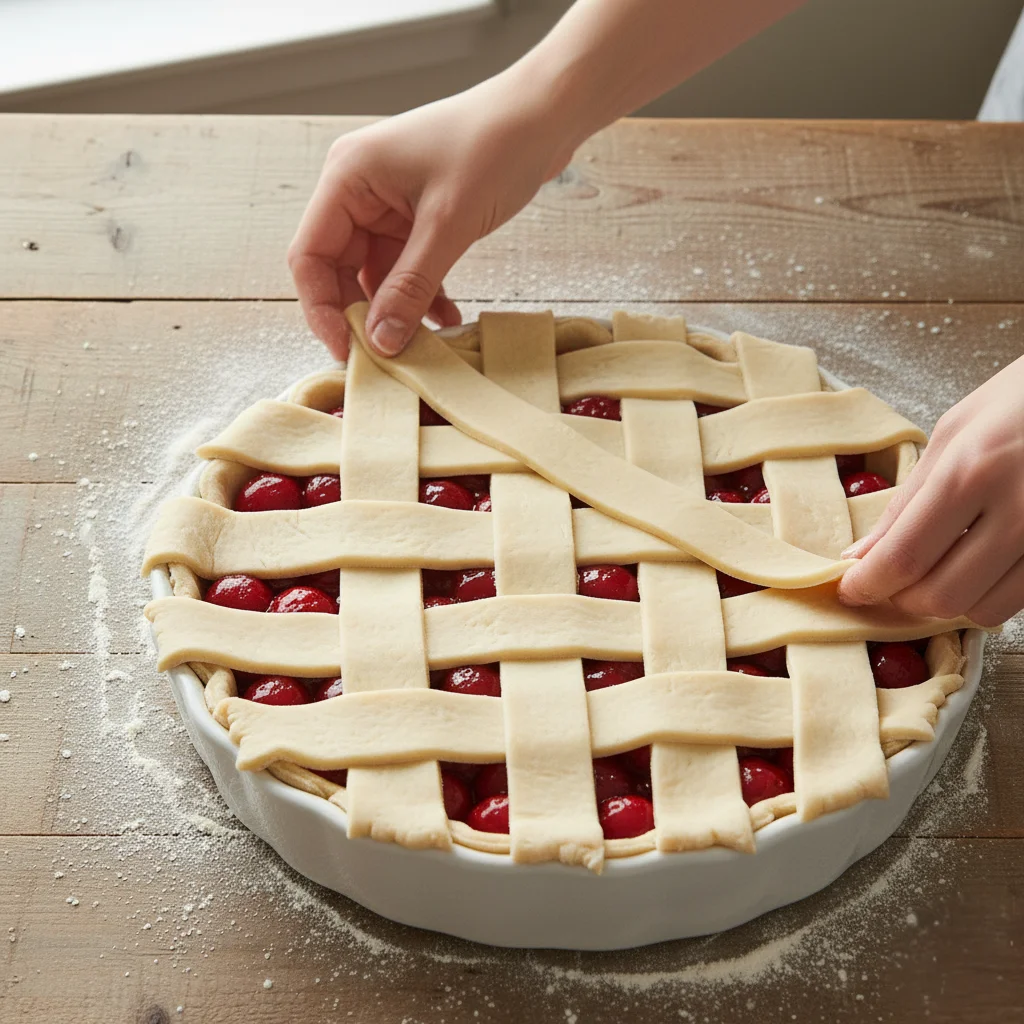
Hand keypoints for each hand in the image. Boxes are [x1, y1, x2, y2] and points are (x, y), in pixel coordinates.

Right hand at [288, 74, 573, 359]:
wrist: (543, 116)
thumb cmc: (493, 147)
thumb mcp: (447, 226)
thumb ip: (410, 287)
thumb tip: (381, 342)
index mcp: (347, 178)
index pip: (310, 256)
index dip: (322, 308)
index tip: (348, 350)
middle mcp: (358, 190)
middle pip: (338, 269)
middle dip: (362, 314)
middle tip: (386, 356)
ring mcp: (387, 204)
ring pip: (375, 274)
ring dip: (397, 309)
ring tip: (424, 343)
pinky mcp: (416, 216)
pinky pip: (406, 268)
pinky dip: (422, 294)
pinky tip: (447, 317)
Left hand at [838, 354, 1023, 625]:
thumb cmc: (1022, 400)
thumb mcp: (954, 433)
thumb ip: (906, 500)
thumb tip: (862, 555)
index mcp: (972, 472)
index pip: (905, 557)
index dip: (868, 585)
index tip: (850, 591)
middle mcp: (1018, 513)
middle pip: (941, 596)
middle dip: (903, 598)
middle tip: (891, 579)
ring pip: (982, 610)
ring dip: (948, 600)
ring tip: (940, 565)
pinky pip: (1017, 601)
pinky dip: (987, 594)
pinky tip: (979, 562)